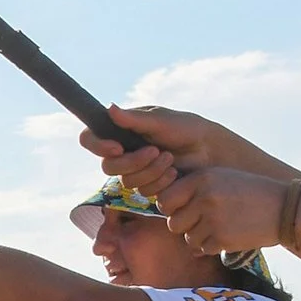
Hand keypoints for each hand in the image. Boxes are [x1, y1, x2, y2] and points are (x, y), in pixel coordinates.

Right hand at [77, 107, 291, 198]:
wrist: (210, 151)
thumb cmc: (186, 129)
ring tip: (171, 160)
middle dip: (133, 162)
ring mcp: (135, 171)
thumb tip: (109, 108)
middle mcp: (123, 152)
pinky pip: (143, 192)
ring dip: (151, 171)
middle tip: (155, 151)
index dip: (97, 145)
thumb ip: (134, 119)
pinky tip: (175, 173)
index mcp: (120, 132)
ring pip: (126, 182)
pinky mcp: (149, 187)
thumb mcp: (161, 121)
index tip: (117, 147)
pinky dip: (161, 182)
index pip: (90, 139)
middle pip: (108, 167)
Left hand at [157, 167, 300, 257]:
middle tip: (203, 222)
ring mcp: (213, 219)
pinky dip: (213, 247)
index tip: (182, 210)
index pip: (165, 200)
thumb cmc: (250, 193)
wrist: (284, 209)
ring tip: (221, 227)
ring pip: (188, 238)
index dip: (170, 209)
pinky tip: (229, 236)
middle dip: (185, 226)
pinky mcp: (222, 238)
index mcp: (201, 179)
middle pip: (173, 223)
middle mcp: (204, 197)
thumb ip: (193, 188)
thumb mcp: (221, 178)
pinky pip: (203, 249)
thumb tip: (162, 205)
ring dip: (200, 238)